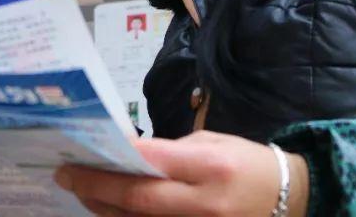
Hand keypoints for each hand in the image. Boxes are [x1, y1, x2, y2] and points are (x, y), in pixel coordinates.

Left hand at [54, 131, 308, 216]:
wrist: (290, 200)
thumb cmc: (246, 163)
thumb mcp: (210, 144)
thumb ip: (168, 152)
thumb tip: (126, 155)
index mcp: (210, 169)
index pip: (149, 167)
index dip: (109, 164)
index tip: (77, 155)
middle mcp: (203, 206)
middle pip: (138, 203)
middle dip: (95, 188)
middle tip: (65, 174)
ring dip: (104, 209)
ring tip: (80, 190)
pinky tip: (107, 210)